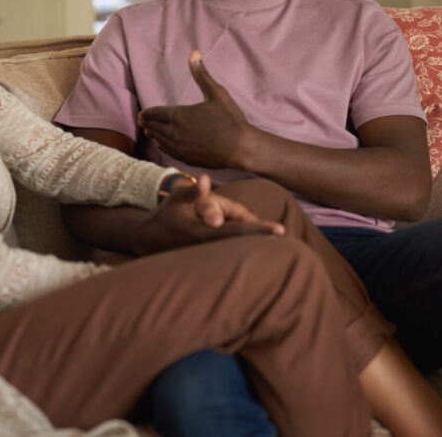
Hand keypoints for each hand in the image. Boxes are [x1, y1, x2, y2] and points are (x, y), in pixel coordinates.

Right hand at [135, 174, 284, 254]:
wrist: (152, 240)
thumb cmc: (169, 214)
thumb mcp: (177, 198)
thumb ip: (194, 191)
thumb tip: (206, 180)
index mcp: (204, 232)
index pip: (237, 231)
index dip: (260, 230)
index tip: (281, 230)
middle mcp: (210, 248)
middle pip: (245, 244)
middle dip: (267, 240)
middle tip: (290, 235)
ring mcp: (211, 257)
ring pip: (241, 251)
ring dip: (261, 246)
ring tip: (284, 241)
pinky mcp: (212, 260)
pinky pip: (235, 254)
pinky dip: (251, 250)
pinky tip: (267, 248)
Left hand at [138, 51, 256, 168]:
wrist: (240, 148)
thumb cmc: (230, 119)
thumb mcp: (216, 93)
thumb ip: (201, 74)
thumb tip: (193, 53)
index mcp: (180, 115)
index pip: (155, 113)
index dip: (147, 113)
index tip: (142, 113)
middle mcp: (175, 132)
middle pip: (154, 127)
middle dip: (147, 123)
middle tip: (141, 120)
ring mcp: (180, 147)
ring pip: (159, 140)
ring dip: (152, 134)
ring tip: (148, 130)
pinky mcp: (186, 158)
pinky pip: (167, 151)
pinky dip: (161, 145)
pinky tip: (160, 144)